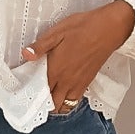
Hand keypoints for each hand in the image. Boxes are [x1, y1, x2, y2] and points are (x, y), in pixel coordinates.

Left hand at [19, 0, 134, 110]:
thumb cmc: (83, 28)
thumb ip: (40, 46)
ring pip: (65, 105)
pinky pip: (76, 99)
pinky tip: (64, 91)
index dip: (33, 95)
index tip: (26, 92)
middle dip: (44, 104)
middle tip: (36, 96)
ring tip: (49, 96)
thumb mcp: (57, 32)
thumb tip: (25, 55)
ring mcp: (79, 83)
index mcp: (56, 70)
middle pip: (53, 104)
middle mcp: (67, 81)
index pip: (41, 92)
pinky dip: (68, 101)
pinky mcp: (88, 81)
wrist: (108, 29)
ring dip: (56, 104)